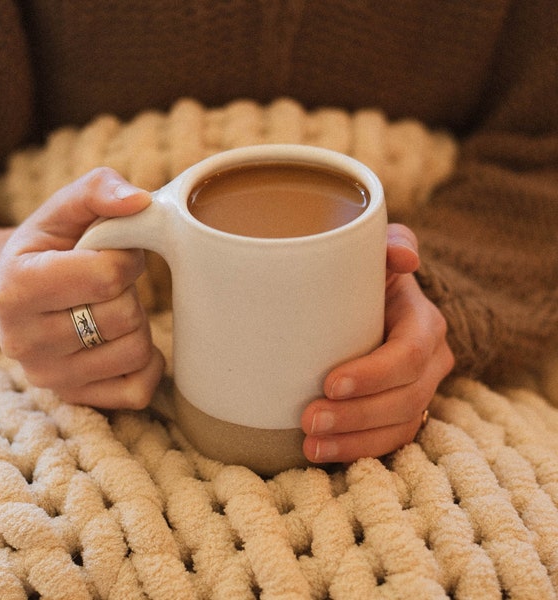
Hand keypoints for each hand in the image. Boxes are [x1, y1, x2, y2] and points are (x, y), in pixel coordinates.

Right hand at [0, 168, 163, 408]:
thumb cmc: (51, 247)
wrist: (24, 291)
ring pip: (136, 351)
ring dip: (138, 324)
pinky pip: (139, 390)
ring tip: (111, 310)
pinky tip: (125, 340)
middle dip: (130, 292)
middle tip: (111, 285)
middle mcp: (25, 341)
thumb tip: (141, 203)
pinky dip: (147, 363)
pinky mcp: (75, 398)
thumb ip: (99, 190)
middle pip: (124, 316)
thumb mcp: (65, 209)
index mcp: (18, 287)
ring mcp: (50, 377)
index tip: (114, 253)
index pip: (108, 275)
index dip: (127, 256)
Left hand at [301, 223, 454, 462]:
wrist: (372, 304)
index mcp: (424, 323)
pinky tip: (323, 454)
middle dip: (357, 415)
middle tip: (309, 419)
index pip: (409, 355)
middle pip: (404, 398)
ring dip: (354, 441)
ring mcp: (420, 391)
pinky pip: (390, 441)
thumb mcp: (378, 254)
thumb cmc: (368, 277)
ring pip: (399, 426)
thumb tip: (406, 258)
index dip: (374, 374)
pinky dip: (358, 451)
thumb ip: (392, 244)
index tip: (329, 384)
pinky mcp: (403, 412)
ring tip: (310, 445)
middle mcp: (431, 361)